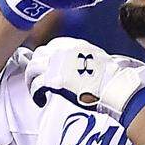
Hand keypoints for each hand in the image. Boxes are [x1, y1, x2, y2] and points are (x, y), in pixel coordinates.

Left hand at [18, 36, 144, 120]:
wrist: (113, 86)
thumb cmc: (110, 76)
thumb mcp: (96, 57)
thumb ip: (83, 56)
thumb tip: (80, 63)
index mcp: (73, 44)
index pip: (52, 46)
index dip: (47, 58)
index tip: (48, 67)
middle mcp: (62, 51)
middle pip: (39, 55)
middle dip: (36, 67)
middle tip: (38, 79)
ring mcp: (55, 65)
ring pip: (32, 69)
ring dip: (32, 81)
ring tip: (37, 92)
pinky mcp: (53, 80)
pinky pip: (35, 85)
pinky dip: (35, 94)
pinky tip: (40, 100)